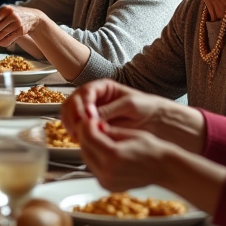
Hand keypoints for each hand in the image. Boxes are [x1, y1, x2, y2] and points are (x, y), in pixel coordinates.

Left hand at [0, 4, 47, 46]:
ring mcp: (17, 23)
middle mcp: (10, 15)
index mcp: (3, 10)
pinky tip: (0, 43)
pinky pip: (9, 39)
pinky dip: (3, 43)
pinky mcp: (21, 30)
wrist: (32, 17)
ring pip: (1, 36)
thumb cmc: (14, 16)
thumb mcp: (5, 13)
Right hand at [62, 80, 206, 153]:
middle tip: (80, 127)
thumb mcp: (129, 106)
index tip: (88, 116)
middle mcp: (93, 98)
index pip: (85, 92)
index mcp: (102, 87)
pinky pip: (77, 126)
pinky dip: (75, 131)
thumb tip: (91, 116)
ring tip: (79, 134)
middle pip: (72, 102)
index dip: (83, 104)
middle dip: (73, 114)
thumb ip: (109, 110)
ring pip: (71, 114)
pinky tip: (80, 138)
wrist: (155, 120)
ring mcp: (90, 111)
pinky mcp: (91, 124)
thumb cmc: (145, 107)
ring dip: (71, 123)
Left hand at [74, 115, 170, 192]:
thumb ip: (109, 130)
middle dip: (86, 136)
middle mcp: (108, 172)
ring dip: (89, 147)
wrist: (165, 169)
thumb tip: (93, 125)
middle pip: (85, 148)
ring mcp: (107, 181)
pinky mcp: (107, 186)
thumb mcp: (130, 133)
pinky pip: (94, 168)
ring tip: (98, 137)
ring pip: (87, 159)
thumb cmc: (152, 149)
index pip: (89, 136)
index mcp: (113, 156)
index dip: (87, 125)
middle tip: (91, 126)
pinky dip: (95, 158)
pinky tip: (103, 150)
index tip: (89, 119)